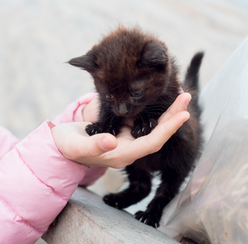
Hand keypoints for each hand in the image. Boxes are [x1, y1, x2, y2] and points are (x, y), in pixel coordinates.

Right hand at [52, 93, 190, 167]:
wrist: (60, 145)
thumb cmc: (67, 147)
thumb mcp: (78, 146)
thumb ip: (94, 145)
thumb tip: (112, 141)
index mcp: (124, 154)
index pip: (153, 142)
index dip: (169, 128)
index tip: (183, 113)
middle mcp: (130, 147)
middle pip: (158, 132)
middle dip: (173, 115)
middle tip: (186, 95)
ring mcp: (127, 137)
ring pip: (152, 124)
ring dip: (166, 110)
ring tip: (178, 92)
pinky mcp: (122, 128)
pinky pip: (142, 118)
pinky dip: (151, 106)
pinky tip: (158, 94)